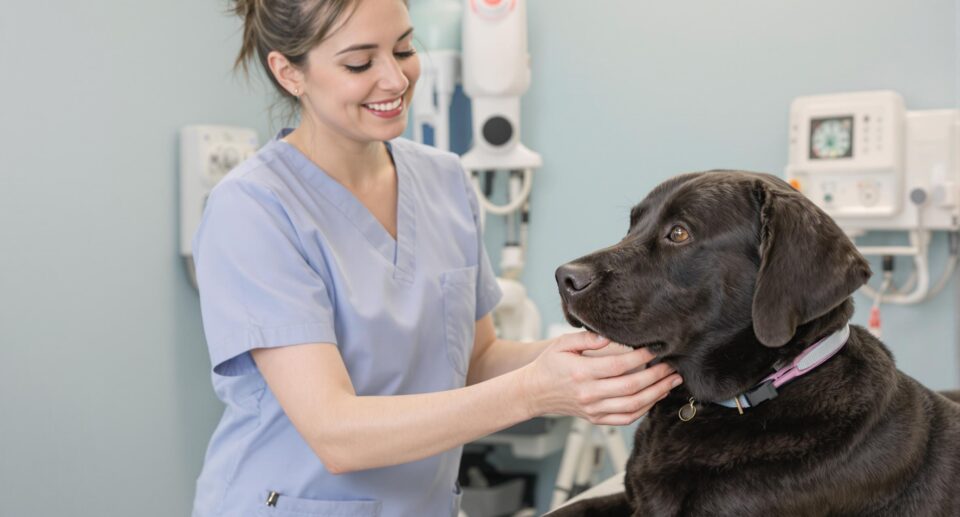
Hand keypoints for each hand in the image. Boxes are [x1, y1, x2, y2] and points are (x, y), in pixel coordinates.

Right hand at [520, 331, 681, 424]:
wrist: (534, 392)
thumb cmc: (549, 365)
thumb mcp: (562, 344)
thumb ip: (586, 338)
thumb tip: (609, 336)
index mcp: (581, 373)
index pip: (619, 365)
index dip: (641, 358)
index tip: (655, 348)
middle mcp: (589, 394)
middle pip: (631, 386)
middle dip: (657, 376)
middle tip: (672, 366)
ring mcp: (594, 409)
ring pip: (633, 405)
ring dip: (657, 393)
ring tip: (671, 382)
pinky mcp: (596, 419)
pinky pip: (625, 419)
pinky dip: (644, 409)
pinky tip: (655, 397)